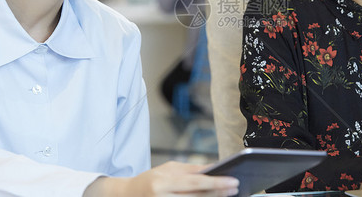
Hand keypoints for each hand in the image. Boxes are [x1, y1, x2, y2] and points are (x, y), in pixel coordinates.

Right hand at [84, 161, 238, 196]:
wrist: (126, 195)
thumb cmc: (150, 180)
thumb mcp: (169, 169)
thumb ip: (192, 169)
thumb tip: (216, 168)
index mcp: (163, 182)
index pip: (195, 183)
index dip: (216, 182)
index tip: (233, 180)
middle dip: (219, 193)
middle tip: (236, 187)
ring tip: (228, 195)